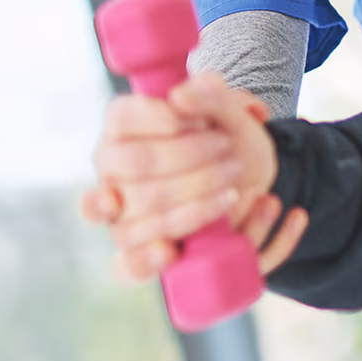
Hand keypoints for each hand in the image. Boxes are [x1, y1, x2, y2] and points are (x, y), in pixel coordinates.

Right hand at [79, 73, 306, 283]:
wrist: (250, 182)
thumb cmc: (228, 141)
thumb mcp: (231, 115)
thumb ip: (213, 96)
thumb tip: (183, 94)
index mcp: (124, 128)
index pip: (123, 117)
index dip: (164, 120)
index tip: (204, 122)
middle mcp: (112, 170)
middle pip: (136, 165)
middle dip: (191, 159)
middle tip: (233, 158)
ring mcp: (121, 213)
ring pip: (138, 214)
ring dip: (193, 204)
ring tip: (234, 191)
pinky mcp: (137, 251)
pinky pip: (125, 265)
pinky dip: (146, 260)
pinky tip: (170, 252)